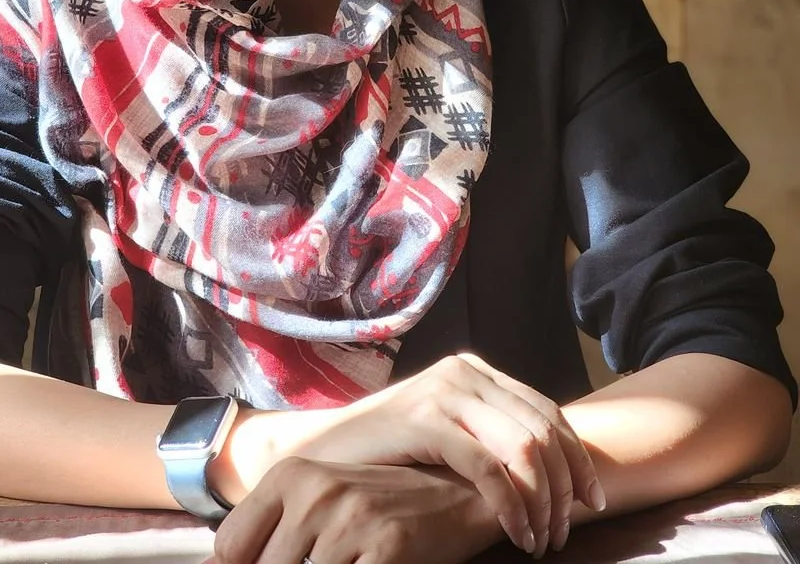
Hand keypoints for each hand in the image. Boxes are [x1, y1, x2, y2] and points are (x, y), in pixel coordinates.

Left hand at [210, 457, 501, 563]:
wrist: (459, 492)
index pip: (229, 546)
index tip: (269, 563)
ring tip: (350, 560)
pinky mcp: (386, 547)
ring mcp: (350, 519)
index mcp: (291, 475)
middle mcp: (315, 491)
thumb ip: (273, 530)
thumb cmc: (381, 503)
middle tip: (331, 558)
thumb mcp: (322, 500)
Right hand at [294, 354, 603, 556]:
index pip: (546, 411)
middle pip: (544, 428)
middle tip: (566, 532)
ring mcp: (445, 393)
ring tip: (541, 540)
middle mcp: (465, 372)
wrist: (318, 450)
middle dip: (566, 486)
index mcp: (474, 371)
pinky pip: (489, 467)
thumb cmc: (386, 455)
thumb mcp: (443, 435)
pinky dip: (513, 505)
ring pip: (525, 447)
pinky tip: (516, 534)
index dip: (577, 459)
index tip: (592, 503)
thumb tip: (549, 474)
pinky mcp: (426, 421)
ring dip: (544, 501)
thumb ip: (485, 436)